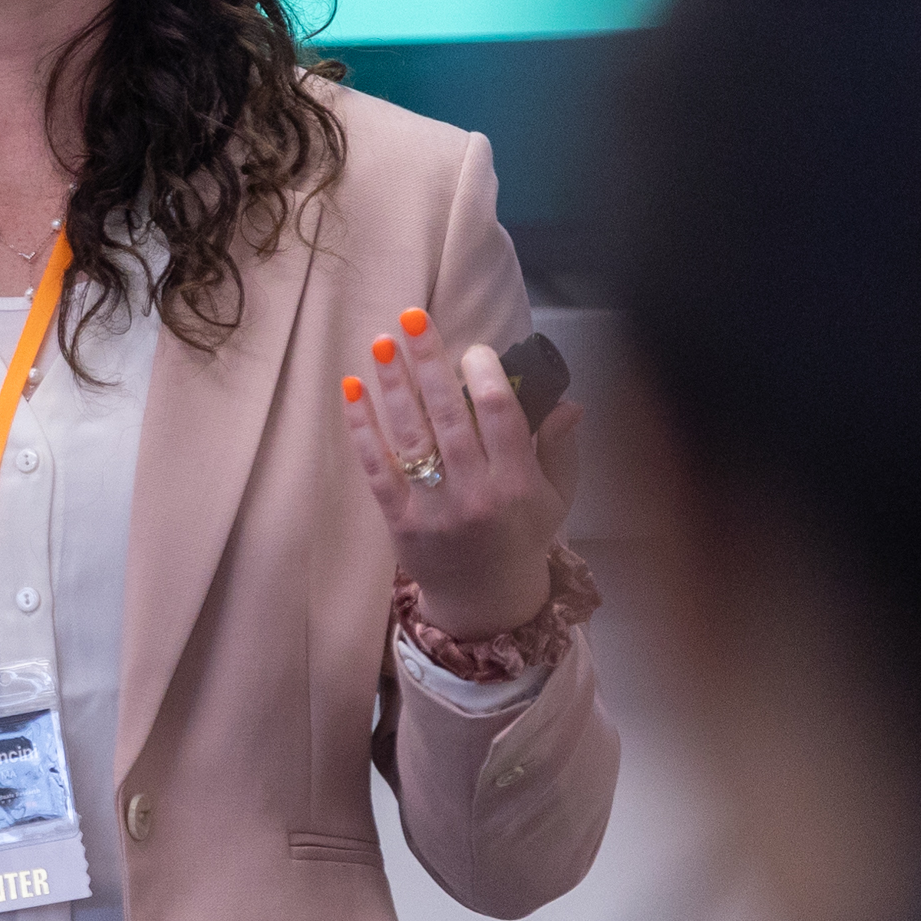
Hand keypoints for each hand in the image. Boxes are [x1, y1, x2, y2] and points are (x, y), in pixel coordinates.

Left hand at [339, 305, 581, 641]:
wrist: (485, 602)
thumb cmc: (521, 537)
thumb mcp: (557, 496)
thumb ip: (559, 446)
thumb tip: (567, 400)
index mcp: (518, 485)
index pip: (501, 417)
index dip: (486, 374)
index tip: (474, 347)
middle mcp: (476, 495)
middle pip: (449, 417)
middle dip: (429, 362)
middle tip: (413, 317)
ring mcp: (433, 509)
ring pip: (410, 436)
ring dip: (394, 385)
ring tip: (382, 341)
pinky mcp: (399, 521)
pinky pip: (377, 467)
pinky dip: (363, 427)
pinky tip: (352, 388)